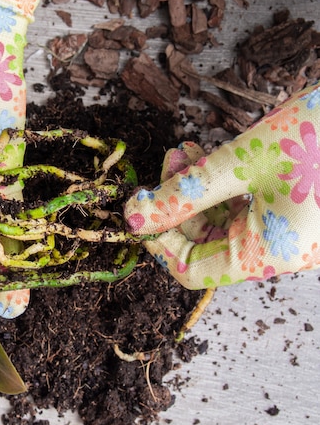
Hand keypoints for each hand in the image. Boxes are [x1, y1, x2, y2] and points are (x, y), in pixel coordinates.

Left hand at [124, 83, 319, 288]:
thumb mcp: (241, 162)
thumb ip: (182, 193)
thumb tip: (132, 217)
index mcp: (268, 255)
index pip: (191, 271)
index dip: (158, 243)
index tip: (138, 210)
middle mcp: (278, 251)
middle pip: (202, 243)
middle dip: (175, 206)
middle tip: (162, 166)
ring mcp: (287, 231)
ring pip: (220, 221)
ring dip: (193, 189)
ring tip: (181, 152)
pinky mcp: (293, 210)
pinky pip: (243, 206)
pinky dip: (218, 184)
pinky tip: (203, 154)